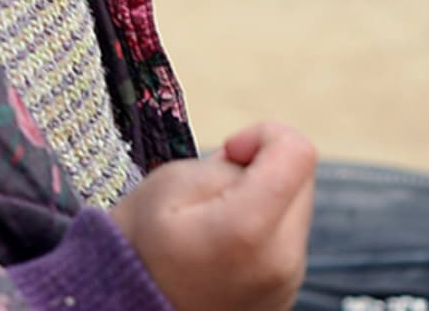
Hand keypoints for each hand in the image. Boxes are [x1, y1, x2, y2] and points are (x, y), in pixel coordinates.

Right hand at [108, 121, 316, 310]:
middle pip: (301, 180)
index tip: (228, 151)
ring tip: (210, 220)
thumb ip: (221, 163)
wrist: (128, 310)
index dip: (263, 136)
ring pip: (294, 211)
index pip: (298, 152)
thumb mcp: (166, 184)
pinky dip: (260, 231)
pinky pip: (286, 243)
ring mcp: (288, 283)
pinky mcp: (285, 295)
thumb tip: (254, 163)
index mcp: (249, 227)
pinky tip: (220, 245)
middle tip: (211, 188)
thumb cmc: (138, 248)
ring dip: (261, 201)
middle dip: (260, 169)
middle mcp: (282, 260)